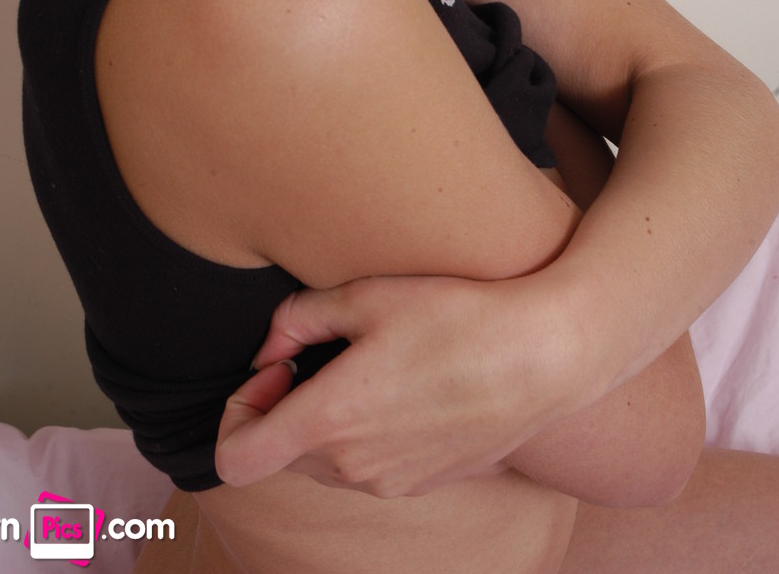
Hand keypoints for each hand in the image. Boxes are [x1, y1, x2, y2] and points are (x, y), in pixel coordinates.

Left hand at [216, 271, 586, 497]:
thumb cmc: (455, 317)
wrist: (543, 356)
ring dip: (327, 421)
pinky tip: (404, 387)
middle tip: (318, 354)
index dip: (235, 413)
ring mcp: (391, 483)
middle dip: (284, 408)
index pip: (235, 457)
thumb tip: (269, 346)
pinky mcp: (424, 483)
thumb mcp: (367, 295)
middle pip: (282, 455)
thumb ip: (298, 317)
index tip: (271, 371)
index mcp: (329, 420)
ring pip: (326, 462)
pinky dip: (367, 434)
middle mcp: (353, 466)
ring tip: (368, 366)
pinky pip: (370, 467)